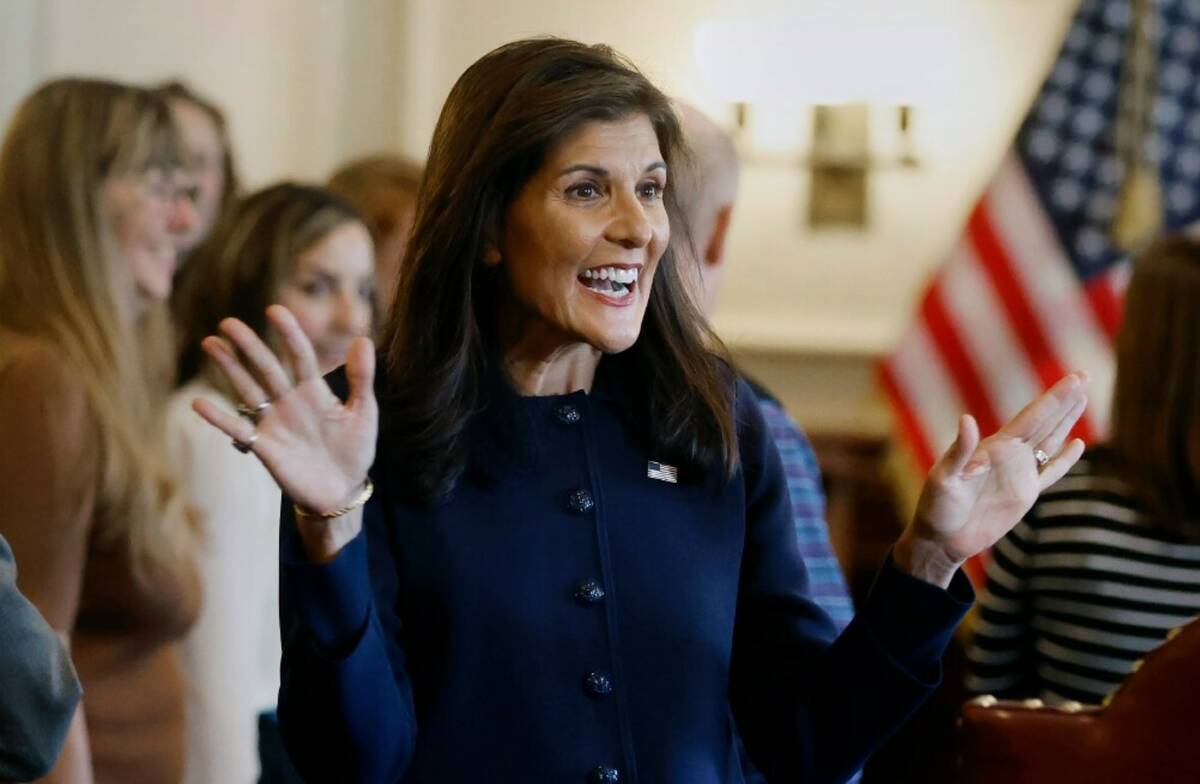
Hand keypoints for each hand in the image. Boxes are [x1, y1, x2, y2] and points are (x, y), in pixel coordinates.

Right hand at [191, 305, 377, 516]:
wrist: (341, 491)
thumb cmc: (354, 450)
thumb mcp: (364, 413)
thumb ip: (362, 378)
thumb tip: (363, 339)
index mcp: (315, 391)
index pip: (300, 356)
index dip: (289, 334)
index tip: (275, 310)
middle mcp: (290, 402)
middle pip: (266, 368)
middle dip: (249, 346)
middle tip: (228, 323)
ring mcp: (275, 423)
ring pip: (248, 390)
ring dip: (229, 369)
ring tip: (210, 344)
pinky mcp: (265, 447)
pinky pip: (239, 430)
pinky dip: (220, 418)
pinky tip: (199, 403)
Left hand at [895, 372, 1088, 587]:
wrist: (940, 538)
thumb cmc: (936, 507)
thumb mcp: (944, 478)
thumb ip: (959, 452)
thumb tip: (967, 420)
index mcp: (994, 448)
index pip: (1031, 418)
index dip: (1054, 399)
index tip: (1074, 378)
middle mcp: (1009, 456)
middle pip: (1043, 422)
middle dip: (1064, 400)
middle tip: (1083, 375)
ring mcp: (1018, 473)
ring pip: (1050, 441)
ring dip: (1066, 420)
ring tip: (1082, 397)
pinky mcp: (1024, 494)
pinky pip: (1050, 473)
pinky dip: (1065, 459)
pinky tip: (1078, 444)